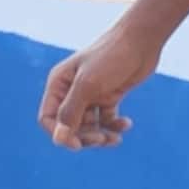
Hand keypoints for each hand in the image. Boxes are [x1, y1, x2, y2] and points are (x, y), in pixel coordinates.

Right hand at [38, 22, 161, 148]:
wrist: (140, 43)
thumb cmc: (111, 58)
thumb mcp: (88, 86)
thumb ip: (71, 112)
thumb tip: (59, 139)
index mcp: (59, 84)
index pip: (48, 119)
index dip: (60, 135)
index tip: (78, 145)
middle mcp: (72, 90)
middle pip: (70, 126)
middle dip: (85, 137)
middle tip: (102, 139)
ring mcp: (91, 95)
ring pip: (89, 127)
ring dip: (101, 136)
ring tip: (116, 137)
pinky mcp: (108, 97)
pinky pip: (106, 121)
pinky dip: (115, 126)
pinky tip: (127, 123)